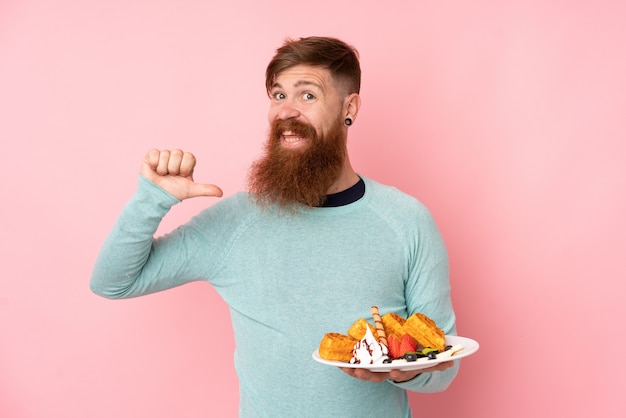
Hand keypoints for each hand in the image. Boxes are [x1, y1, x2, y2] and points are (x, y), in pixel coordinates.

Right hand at [140, 149, 222, 200]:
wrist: (156, 197)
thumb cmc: (174, 192)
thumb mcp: (191, 191)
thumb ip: (206, 190)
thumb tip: (221, 193)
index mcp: (187, 162)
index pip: (189, 157)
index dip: (185, 168)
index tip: (181, 176)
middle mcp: (176, 156)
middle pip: (178, 153)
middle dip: (174, 168)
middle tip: (171, 176)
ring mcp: (164, 155)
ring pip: (166, 154)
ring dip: (163, 168)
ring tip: (162, 174)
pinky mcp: (152, 155)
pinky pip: (155, 153)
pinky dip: (154, 164)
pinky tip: (154, 170)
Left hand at [339, 359, 453, 382]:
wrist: (408, 360)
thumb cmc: (419, 354)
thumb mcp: (430, 357)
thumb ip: (440, 360)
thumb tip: (452, 360)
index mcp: (406, 369)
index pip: (404, 372)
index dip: (399, 373)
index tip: (394, 370)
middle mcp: (393, 372)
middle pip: (380, 376)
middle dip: (369, 374)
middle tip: (359, 370)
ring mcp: (381, 371)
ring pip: (367, 374)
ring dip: (356, 371)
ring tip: (346, 367)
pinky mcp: (370, 368)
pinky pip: (358, 369)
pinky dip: (348, 367)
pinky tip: (338, 363)